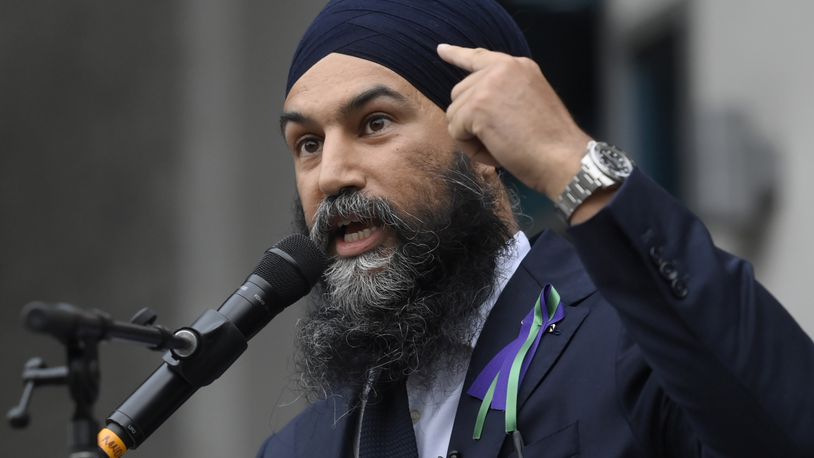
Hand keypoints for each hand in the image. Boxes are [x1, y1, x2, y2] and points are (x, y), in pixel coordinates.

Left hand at [437, 43, 591, 200]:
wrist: (562, 158)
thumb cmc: (550, 143)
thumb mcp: (529, 102)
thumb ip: (504, 94)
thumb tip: (473, 103)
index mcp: (518, 66)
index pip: (479, 57)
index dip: (457, 55)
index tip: (441, 50)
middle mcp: (502, 68)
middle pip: (460, 94)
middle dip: (471, 121)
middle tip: (501, 138)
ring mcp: (488, 85)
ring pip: (454, 114)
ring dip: (470, 137)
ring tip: (501, 146)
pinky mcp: (477, 106)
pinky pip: (455, 131)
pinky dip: (470, 148)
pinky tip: (495, 151)